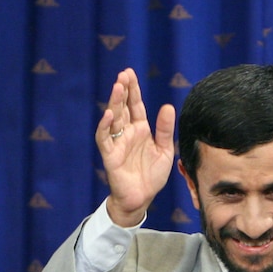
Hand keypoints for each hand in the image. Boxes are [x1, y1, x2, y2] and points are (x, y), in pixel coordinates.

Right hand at [96, 68, 175, 226]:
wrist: (142, 198)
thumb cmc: (151, 175)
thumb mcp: (164, 150)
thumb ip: (165, 130)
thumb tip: (168, 106)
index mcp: (140, 130)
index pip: (136, 105)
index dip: (133, 90)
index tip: (130, 73)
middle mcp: (127, 133)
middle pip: (123, 107)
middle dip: (123, 90)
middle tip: (123, 74)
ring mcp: (117, 143)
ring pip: (113, 118)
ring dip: (115, 102)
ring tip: (118, 87)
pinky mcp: (110, 155)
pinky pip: (104, 138)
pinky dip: (105, 126)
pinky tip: (109, 114)